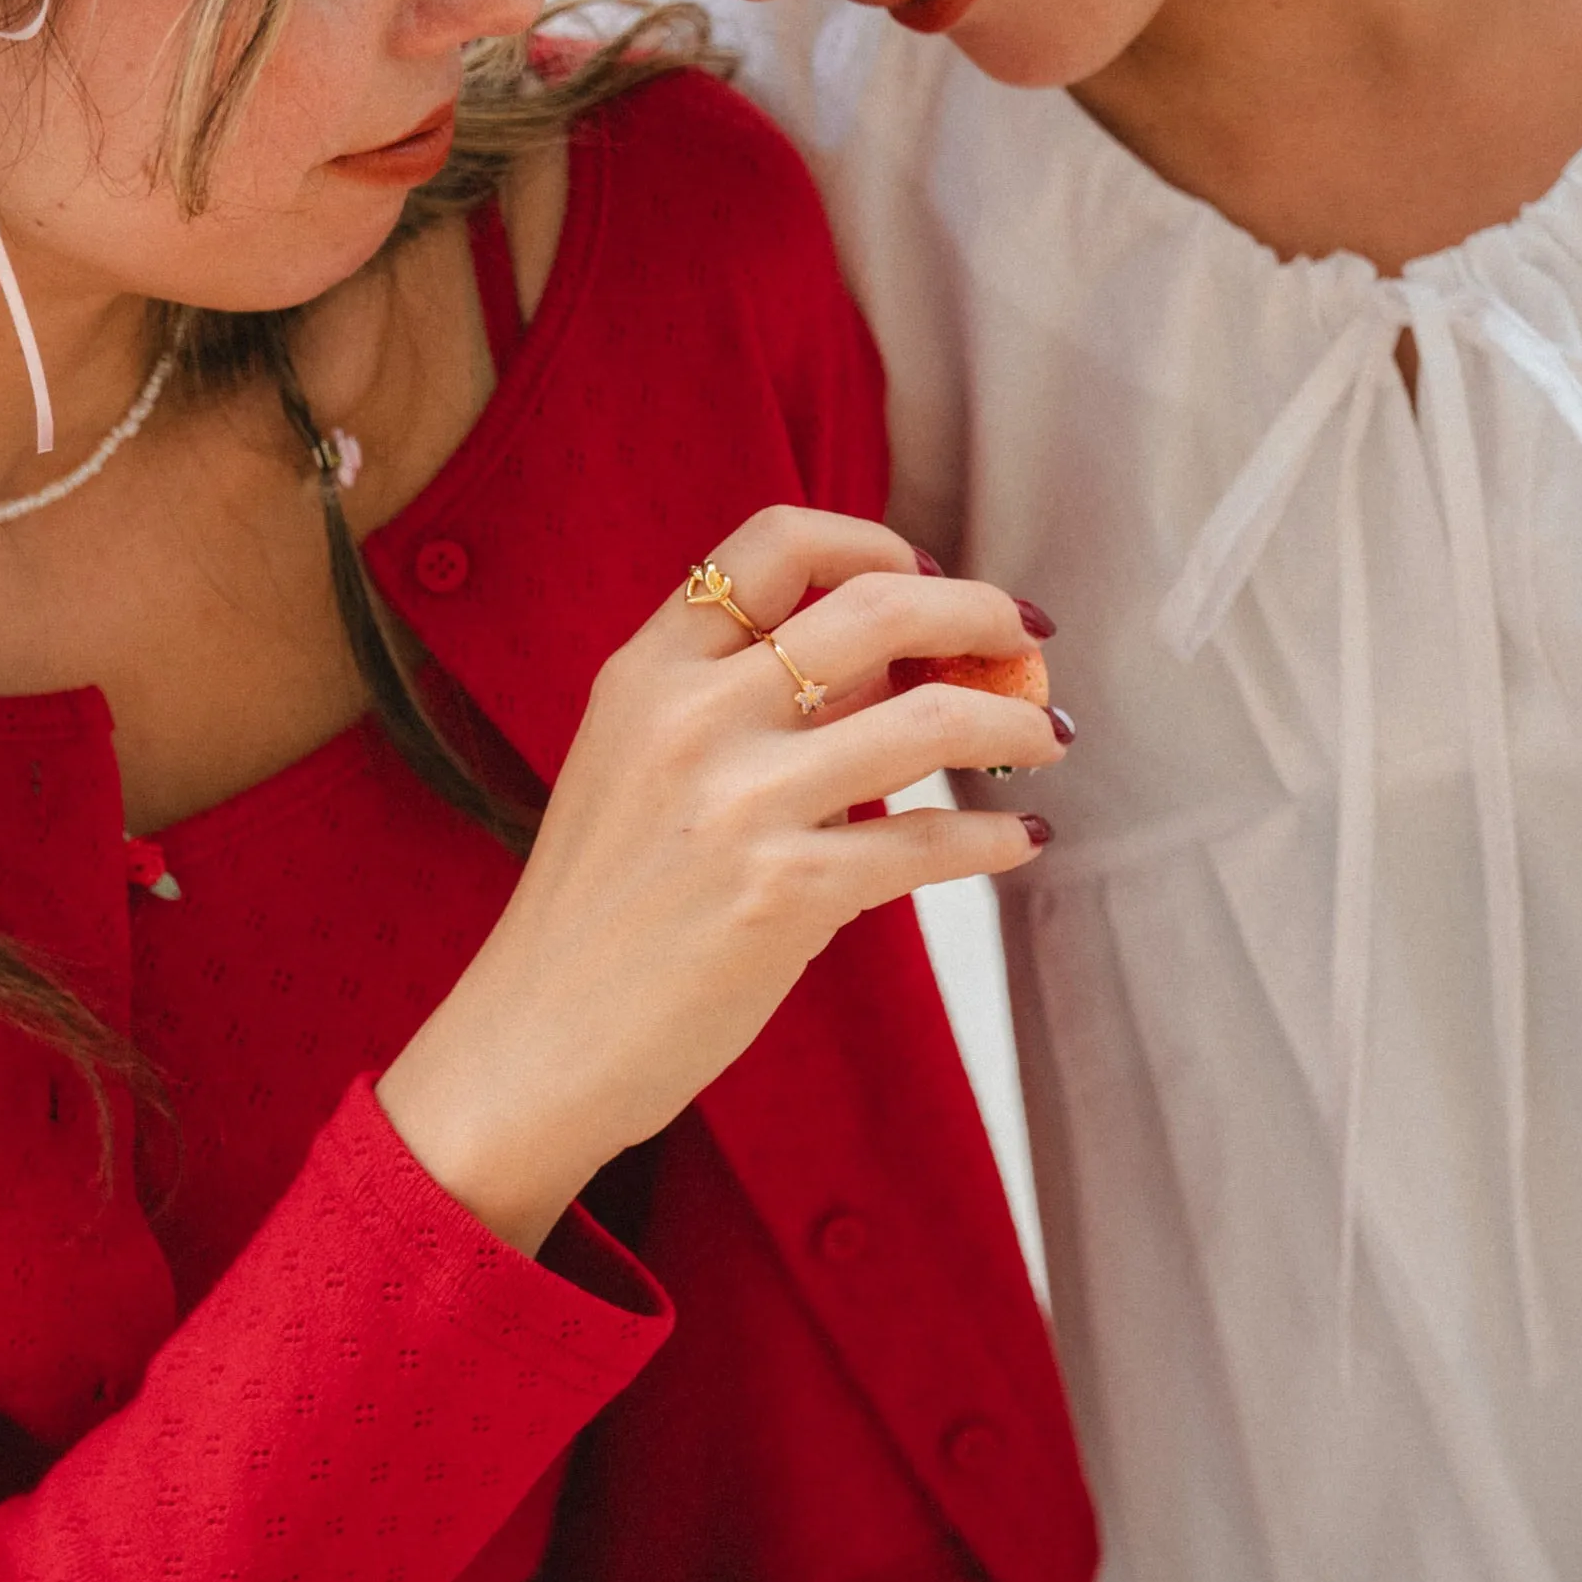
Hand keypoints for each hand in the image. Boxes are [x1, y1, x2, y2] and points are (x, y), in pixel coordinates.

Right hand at [377, 508, 1060, 1249]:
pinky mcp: (785, 895)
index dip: (875, 541)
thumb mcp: (635, 764)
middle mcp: (691, 717)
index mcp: (648, 669)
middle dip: (981, 613)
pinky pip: (932, 842)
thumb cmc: (598, 908)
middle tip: (1027, 641)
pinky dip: (997, 836)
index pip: (777, 540)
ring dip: (1016, 722)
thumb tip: (891, 663)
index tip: (930, 572)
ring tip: (1048, 740)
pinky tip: (1021, 842)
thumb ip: (741, 699)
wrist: (533, 1041)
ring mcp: (739, 804)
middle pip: (878, 607)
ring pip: (932, 720)